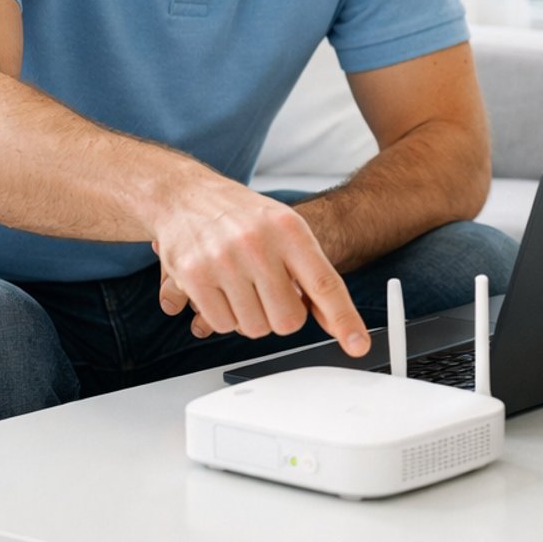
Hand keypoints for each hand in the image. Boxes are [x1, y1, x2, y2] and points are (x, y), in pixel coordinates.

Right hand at [152, 184, 370, 358]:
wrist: (184, 196)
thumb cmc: (241, 216)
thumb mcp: (285, 229)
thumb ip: (311, 273)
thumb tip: (336, 320)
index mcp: (289, 229)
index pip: (325, 283)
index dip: (344, 319)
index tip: (358, 345)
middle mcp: (258, 244)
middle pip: (288, 320)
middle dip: (281, 315)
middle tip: (268, 292)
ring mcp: (224, 260)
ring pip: (254, 327)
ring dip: (250, 316)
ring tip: (240, 285)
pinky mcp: (194, 276)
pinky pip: (222, 324)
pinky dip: (223, 316)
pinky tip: (220, 289)